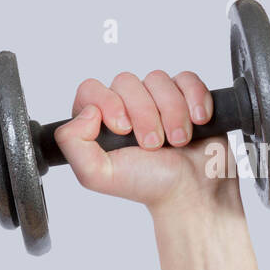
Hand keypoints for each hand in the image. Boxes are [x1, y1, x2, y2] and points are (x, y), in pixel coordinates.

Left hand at [52, 70, 238, 215]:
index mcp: (98, 122)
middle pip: (126, 81)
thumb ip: (72, 143)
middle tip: (153, 144)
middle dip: (144, 114)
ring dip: (171, 112)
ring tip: (177, 141)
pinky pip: (186, 79)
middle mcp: (124, 106)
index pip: (90, 90)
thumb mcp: (96, 174)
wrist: (191, 190)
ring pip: (157, 79)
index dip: (107, 103)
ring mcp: (155, 99)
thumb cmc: (146, 183)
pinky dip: (194, 99)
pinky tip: (197, 122)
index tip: (122, 129)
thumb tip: (86, 111)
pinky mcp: (184, 95)